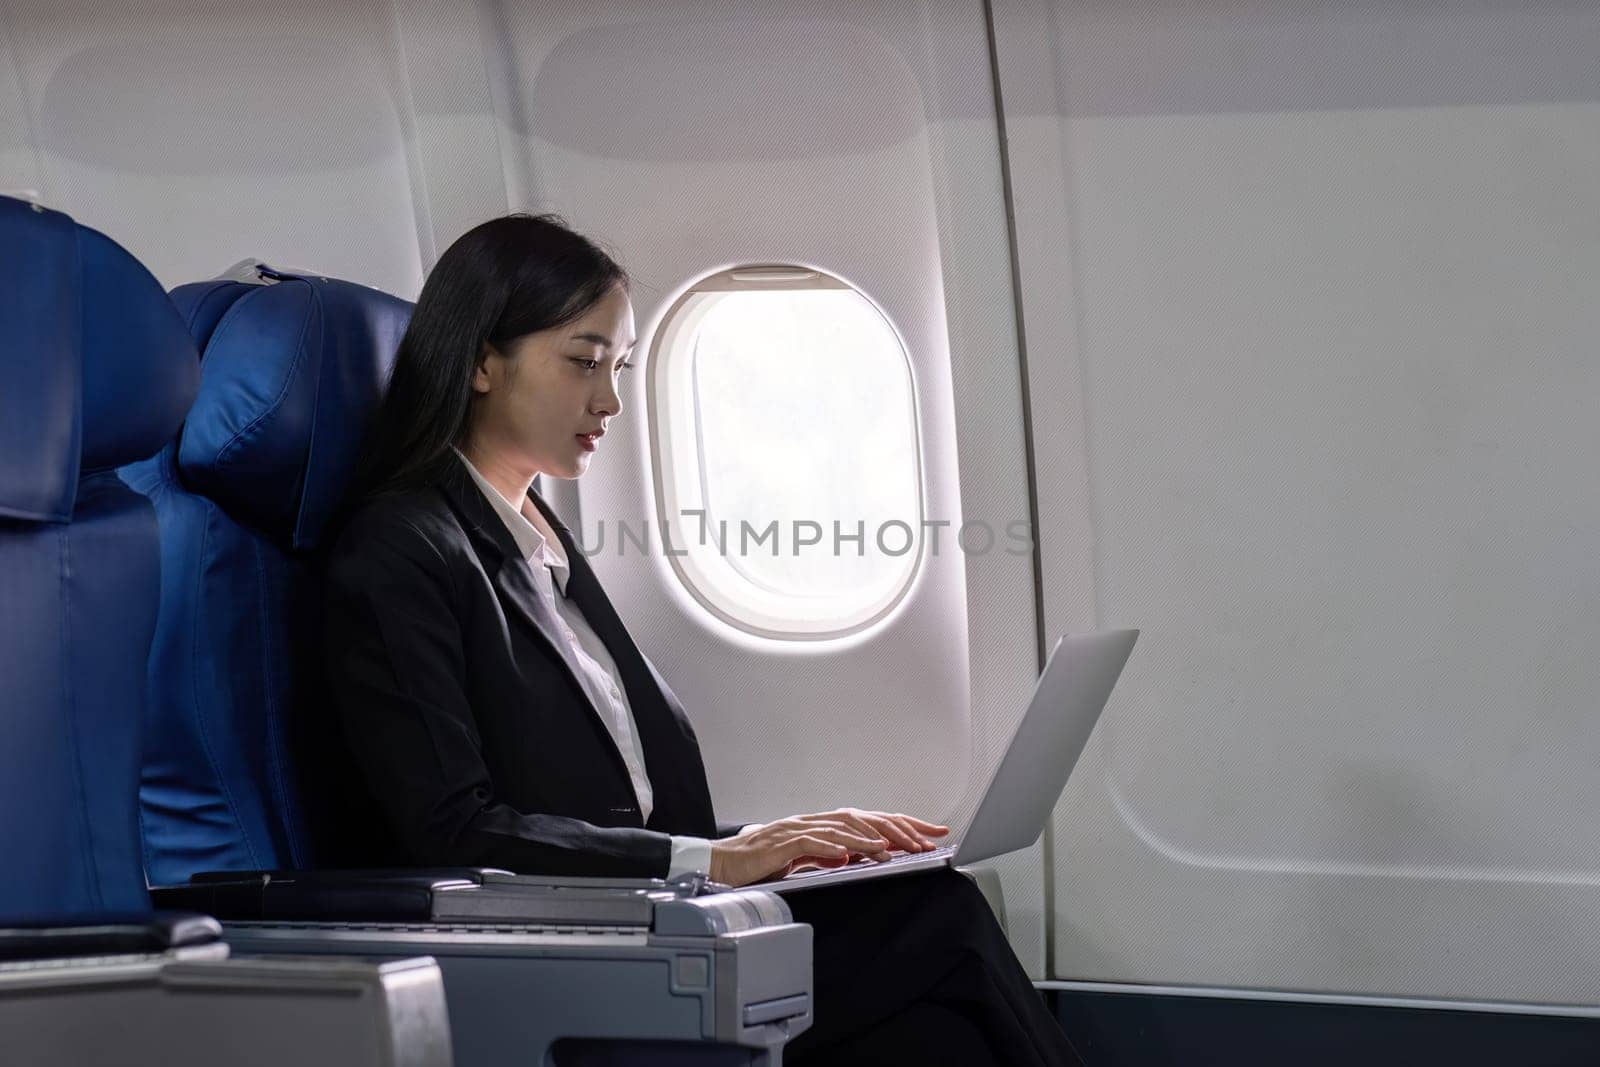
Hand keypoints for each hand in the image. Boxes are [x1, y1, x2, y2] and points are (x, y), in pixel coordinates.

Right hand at [708, 809, 950, 887]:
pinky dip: (832, 846)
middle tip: (928, 838)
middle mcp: (812, 820)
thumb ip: (826, 855)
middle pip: (863, 817)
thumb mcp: (802, 861)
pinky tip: (850, 852)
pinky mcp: (780, 843)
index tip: (931, 832)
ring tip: (895, 848)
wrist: (720, 865)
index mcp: (820, 824)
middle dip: (898, 827)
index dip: (902, 824)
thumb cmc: (758, 865)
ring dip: (871, 838)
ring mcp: (796, 829)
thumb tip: (854, 856)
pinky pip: (810, 842)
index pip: (869, 820)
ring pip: (841, 827)